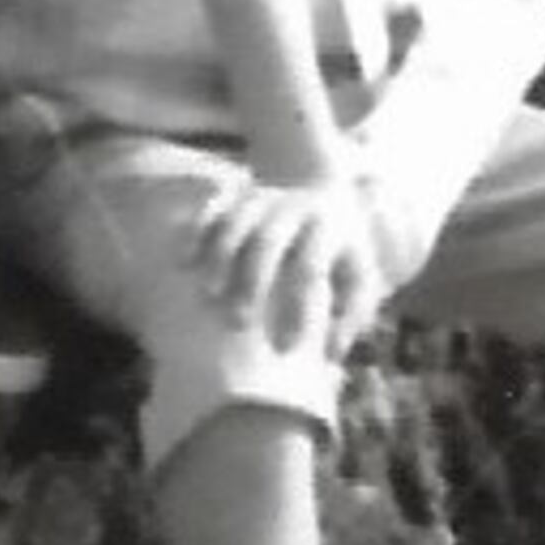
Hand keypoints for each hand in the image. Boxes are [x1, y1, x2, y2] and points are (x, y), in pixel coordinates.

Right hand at [190, 163, 386, 358]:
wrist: (324, 189)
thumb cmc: (341, 251)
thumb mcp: (360, 276)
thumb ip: (352, 314)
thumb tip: (332, 354)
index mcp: (329, 229)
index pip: (311, 270)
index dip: (298, 309)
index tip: (287, 349)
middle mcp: (295, 208)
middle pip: (268, 239)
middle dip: (250, 280)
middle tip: (239, 323)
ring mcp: (264, 197)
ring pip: (236, 219)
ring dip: (220, 256)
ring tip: (209, 294)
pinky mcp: (240, 194)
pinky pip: (214, 208)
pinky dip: (198, 232)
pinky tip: (184, 261)